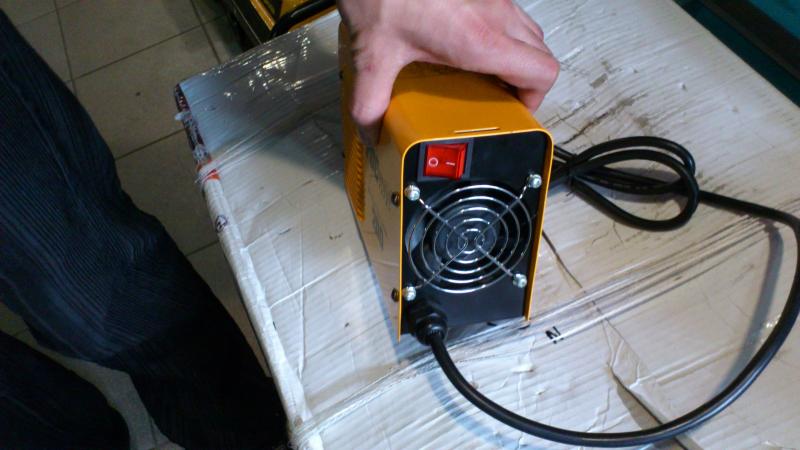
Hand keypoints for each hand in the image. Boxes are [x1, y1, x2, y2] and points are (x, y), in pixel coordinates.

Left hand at [338, 0, 558, 142]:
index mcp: (478, 40)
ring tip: (484, 72)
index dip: (535, 99)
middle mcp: (494, 15)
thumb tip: (372, 127)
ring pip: (529, 32)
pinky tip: (467, 44)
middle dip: (526, 82)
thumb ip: (370, 102)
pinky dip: (501, 35)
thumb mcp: (374, 57)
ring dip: (516, 56)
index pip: (541, 73)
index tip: (515, 111)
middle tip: (499, 97)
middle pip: (541, 54)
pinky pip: (509, 15)